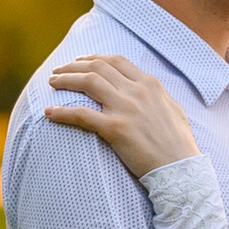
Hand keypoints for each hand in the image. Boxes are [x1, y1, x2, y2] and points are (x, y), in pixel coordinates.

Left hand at [45, 53, 199, 175]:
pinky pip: (81, 115)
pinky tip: (49, 112)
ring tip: (51, 83)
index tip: (79, 62)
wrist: (180, 169)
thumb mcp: (172, 109)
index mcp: (150, 84)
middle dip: (73, 66)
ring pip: (88, 82)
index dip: (93, 58)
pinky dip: (62, 112)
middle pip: (97, 67)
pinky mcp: (115, 129)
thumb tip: (145, 89)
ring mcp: (125, 108)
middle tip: (58, 71)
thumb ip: (155, 95)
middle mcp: (136, 91)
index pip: (116, 61)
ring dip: (66, 80)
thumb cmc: (178, 144)